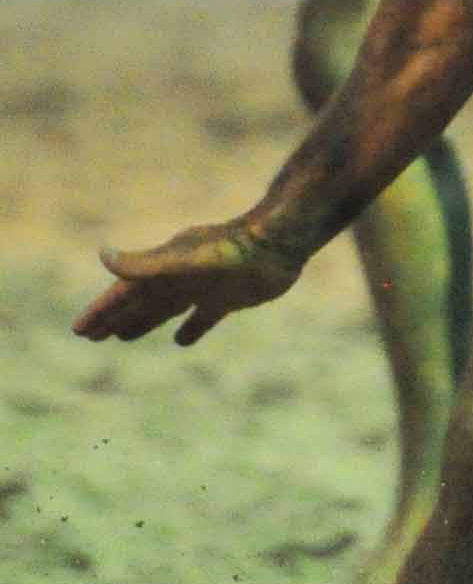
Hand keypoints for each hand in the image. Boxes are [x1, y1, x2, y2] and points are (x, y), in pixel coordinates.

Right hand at [73, 220, 304, 347]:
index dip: (102, 311)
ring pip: (166, 308)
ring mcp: (205, 286)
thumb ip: (146, 263)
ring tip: (121, 338)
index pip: (125, 293)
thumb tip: (101, 255)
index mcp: (165, 267)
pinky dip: (190, 329)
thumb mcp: (185, 259)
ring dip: (144, 322)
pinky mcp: (229, 297)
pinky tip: (181, 341)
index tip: (79, 330)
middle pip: (141, 301)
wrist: (281, 242)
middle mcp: (181, 276)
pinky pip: (203, 317)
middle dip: (115, 318)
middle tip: (90, 336)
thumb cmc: (234, 250)